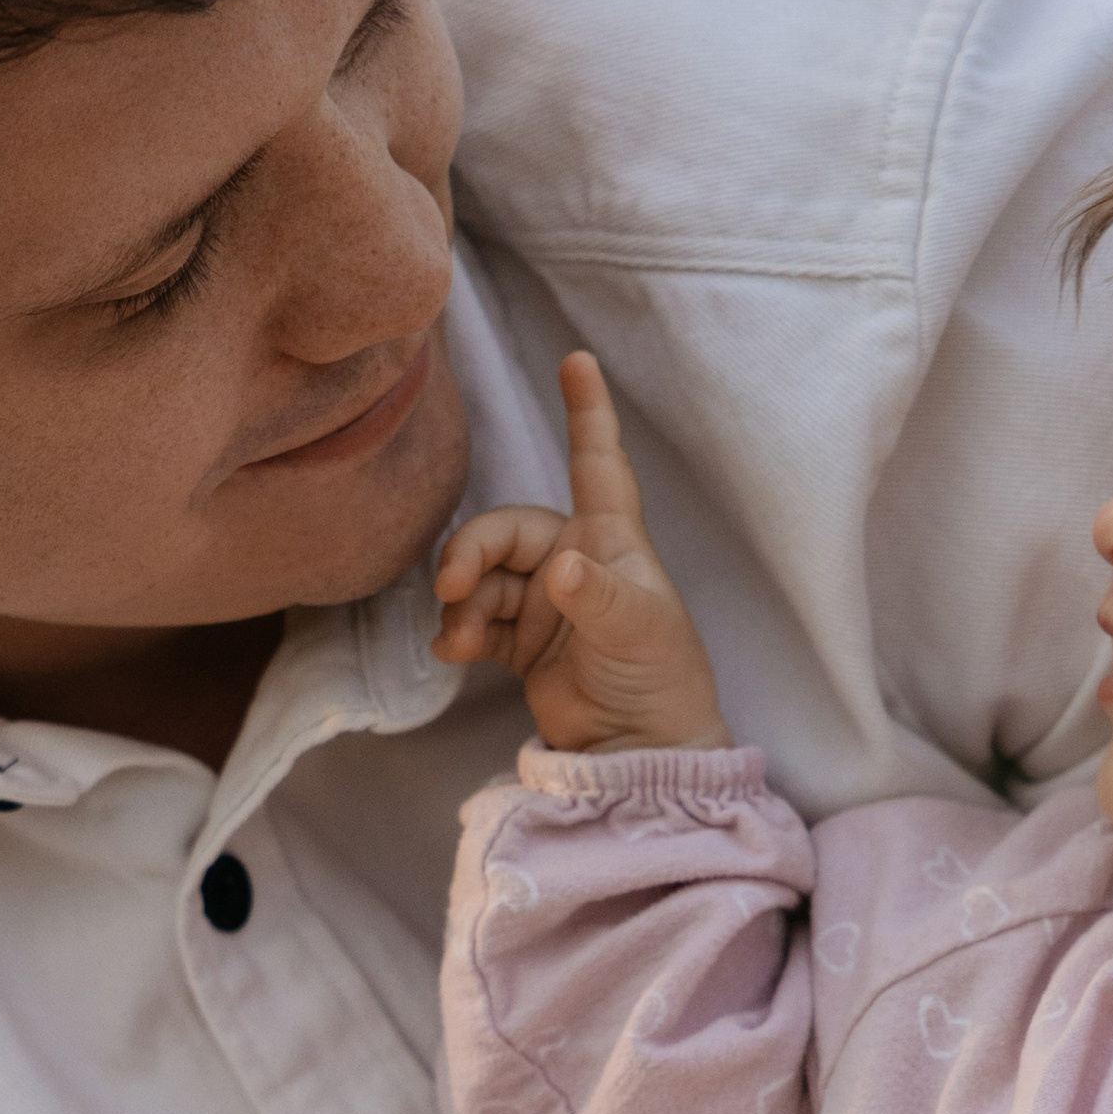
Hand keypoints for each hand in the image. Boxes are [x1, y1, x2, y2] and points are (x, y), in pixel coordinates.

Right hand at [431, 351, 730, 753]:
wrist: (642, 753)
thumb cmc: (660, 680)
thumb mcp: (638, 631)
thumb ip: (595, 596)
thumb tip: (557, 567)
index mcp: (612, 541)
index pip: (598, 462)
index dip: (587, 412)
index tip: (577, 360)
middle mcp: (575, 561)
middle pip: (505, 530)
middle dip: (472, 552)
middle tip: (452, 586)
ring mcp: (546, 603)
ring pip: (482, 579)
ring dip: (462, 603)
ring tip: (459, 639)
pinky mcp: (522, 644)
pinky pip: (475, 620)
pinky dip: (459, 631)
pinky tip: (454, 653)